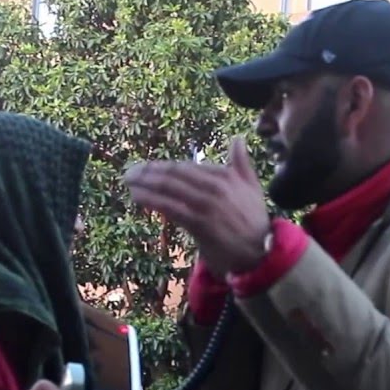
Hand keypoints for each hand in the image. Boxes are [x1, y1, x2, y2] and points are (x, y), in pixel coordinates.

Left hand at [125, 137, 270, 275]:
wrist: (260, 252)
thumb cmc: (254, 220)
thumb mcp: (252, 187)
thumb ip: (241, 162)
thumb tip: (237, 138)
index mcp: (225, 175)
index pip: (186, 167)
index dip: (163, 166)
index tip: (147, 167)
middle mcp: (215, 186)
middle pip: (174, 174)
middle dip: (148, 171)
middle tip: (129, 172)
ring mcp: (206, 204)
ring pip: (169, 188)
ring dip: (145, 183)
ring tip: (128, 181)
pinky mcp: (200, 223)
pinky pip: (170, 207)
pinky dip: (151, 199)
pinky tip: (136, 196)